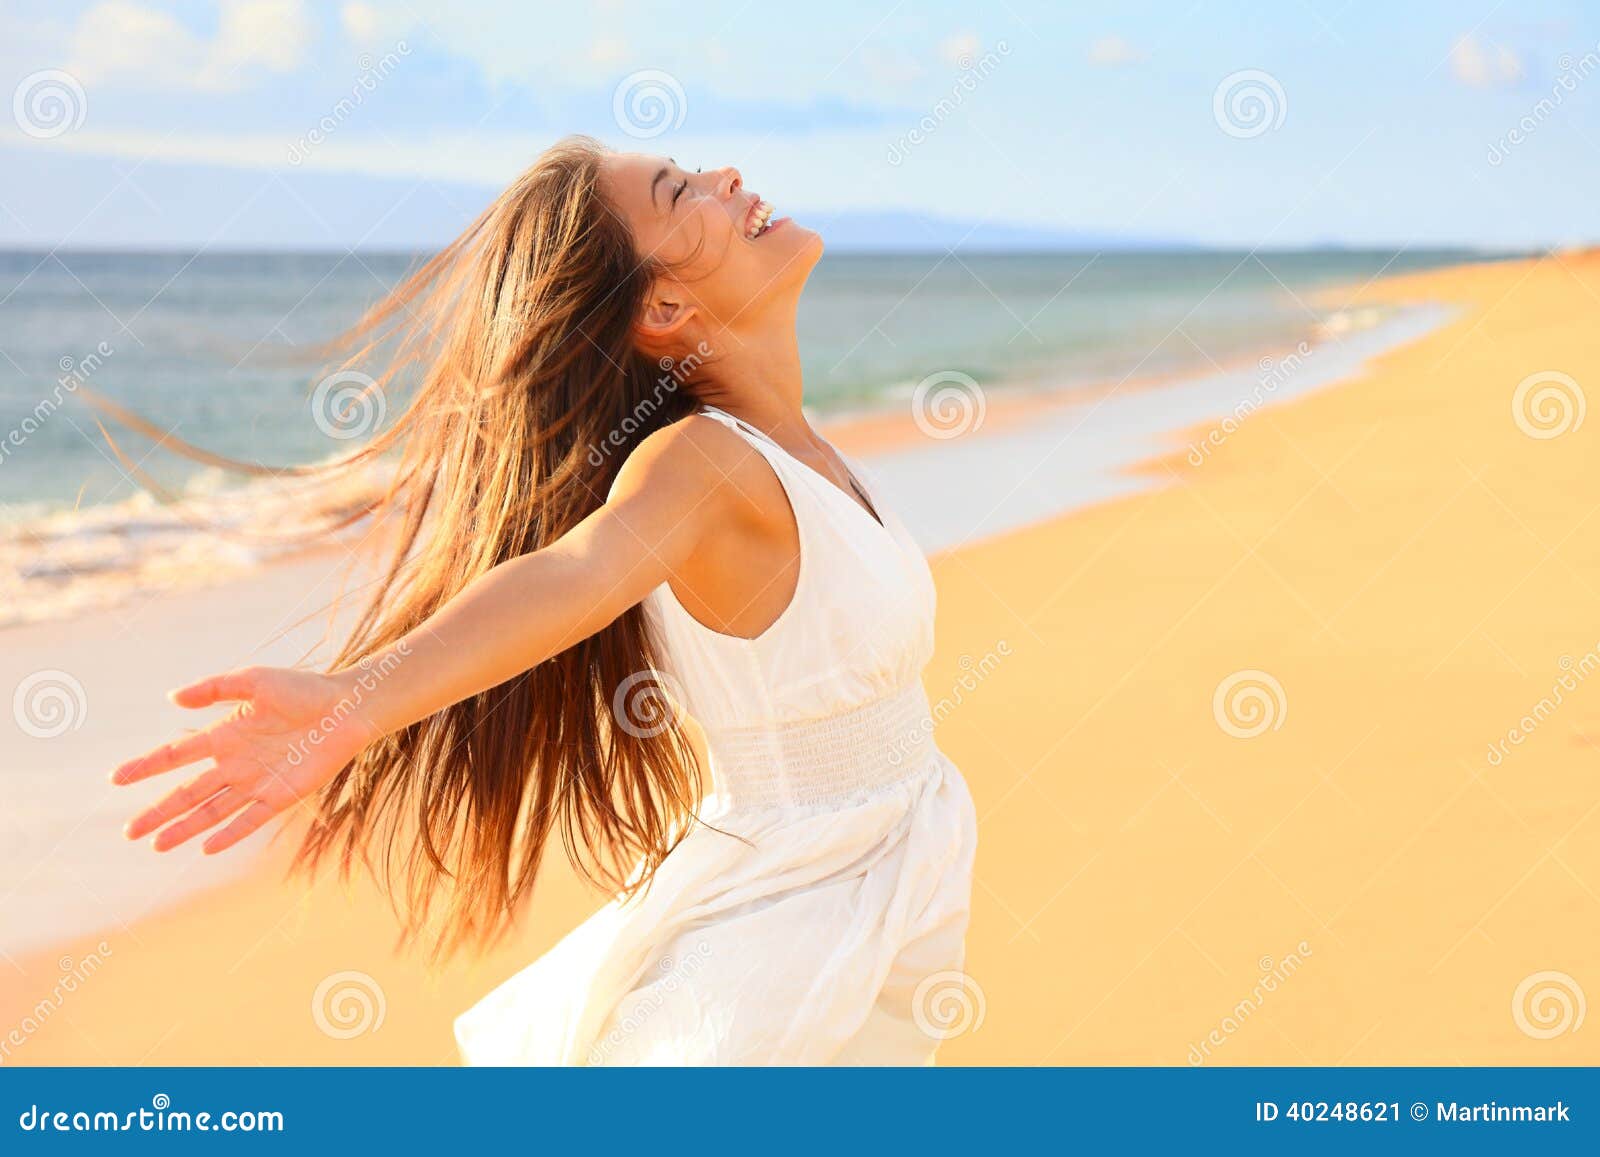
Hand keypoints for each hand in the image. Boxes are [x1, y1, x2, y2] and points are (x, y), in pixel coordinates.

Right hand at [112, 665, 374, 854]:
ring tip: (156, 845)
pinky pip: (250, 819)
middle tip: (130, 832)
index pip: (177, 755)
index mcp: (225, 735)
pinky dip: (229, 833)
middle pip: (188, 792)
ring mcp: (257, 781)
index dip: (147, 766)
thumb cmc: (303, 689)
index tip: (116, 778)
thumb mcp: (254, 680)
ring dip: (185, 828)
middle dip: (158, 811)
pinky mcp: (281, 795)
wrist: (347, 708)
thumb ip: (215, 688)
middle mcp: (236, 762)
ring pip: (212, 811)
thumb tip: (173, 698)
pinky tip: (206, 847)